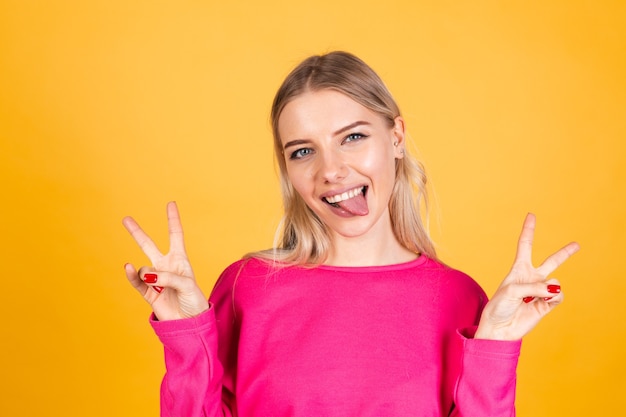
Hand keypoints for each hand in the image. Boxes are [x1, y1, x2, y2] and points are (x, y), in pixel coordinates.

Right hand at [122, 201, 208, 320]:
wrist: (190, 324)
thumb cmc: (195, 302)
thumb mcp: (187, 285)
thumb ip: (169, 277)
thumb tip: (147, 274)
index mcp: (180, 260)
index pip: (175, 235)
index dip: (173, 219)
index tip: (170, 203)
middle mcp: (166, 266)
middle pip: (149, 245)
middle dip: (137, 232)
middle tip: (126, 219)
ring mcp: (155, 279)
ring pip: (144, 268)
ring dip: (149, 273)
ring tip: (156, 282)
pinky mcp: (148, 293)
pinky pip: (137, 282)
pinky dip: (133, 276)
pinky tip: (129, 268)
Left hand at [475, 213, 579, 340]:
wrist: (500, 328)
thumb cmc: (499, 306)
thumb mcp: (511, 290)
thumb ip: (533, 286)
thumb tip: (554, 289)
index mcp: (518, 269)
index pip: (525, 246)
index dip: (529, 230)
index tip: (531, 215)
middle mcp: (531, 278)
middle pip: (551, 262)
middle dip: (565, 253)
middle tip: (577, 244)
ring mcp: (541, 291)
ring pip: (555, 282)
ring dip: (545, 289)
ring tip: (532, 298)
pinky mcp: (547, 305)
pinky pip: (558, 296)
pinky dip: (552, 298)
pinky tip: (543, 303)